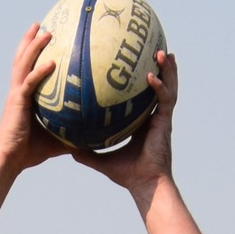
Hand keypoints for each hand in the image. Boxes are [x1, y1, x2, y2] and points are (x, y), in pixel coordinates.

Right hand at [0, 24, 69, 173]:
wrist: (9, 160)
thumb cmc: (29, 152)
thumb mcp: (56, 140)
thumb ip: (72, 134)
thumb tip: (94, 137)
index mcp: (24, 97)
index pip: (27, 69)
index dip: (33, 53)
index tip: (44, 39)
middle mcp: (18, 91)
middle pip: (22, 58)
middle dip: (30, 40)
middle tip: (41, 24)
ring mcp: (16, 95)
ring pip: (23, 63)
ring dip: (34, 46)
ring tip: (45, 31)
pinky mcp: (17, 102)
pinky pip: (30, 82)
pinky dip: (40, 72)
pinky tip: (52, 62)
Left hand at [75, 49, 174, 195]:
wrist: (145, 185)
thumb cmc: (127, 174)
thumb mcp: (101, 159)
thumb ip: (85, 151)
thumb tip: (65, 145)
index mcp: (144, 122)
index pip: (145, 96)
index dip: (145, 80)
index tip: (138, 64)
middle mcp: (155, 117)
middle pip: (162, 86)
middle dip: (162, 67)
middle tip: (156, 48)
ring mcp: (162, 118)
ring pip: (169, 88)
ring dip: (168, 70)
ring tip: (163, 52)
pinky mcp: (165, 122)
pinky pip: (164, 99)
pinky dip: (159, 87)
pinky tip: (151, 76)